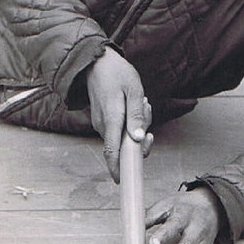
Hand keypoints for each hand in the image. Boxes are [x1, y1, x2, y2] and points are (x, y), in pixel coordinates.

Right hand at [87, 47, 152, 182]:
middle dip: (141, 136)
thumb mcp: (134, 89)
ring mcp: (101, 123)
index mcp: (111, 118)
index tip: (123, 181)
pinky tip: (135, 104)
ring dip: (137, 125)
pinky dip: (130, 121)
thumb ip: (137, 114)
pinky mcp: (103, 120)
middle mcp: (103, 125)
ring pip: (124, 136)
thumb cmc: (117, 73)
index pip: (112, 151)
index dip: (117, 168)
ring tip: (141, 102)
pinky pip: (120, 129)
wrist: (96, 62)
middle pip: (124, 146)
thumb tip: (138, 139)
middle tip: (147, 111)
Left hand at [145, 187, 221, 243]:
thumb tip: (132, 227)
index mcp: (185, 214)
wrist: (211, 207)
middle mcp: (196, 230)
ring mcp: (202, 243)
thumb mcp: (168, 204)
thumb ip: (151, 216)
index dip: (164, 235)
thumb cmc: (184, 206)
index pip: (175, 225)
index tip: (152, 243)